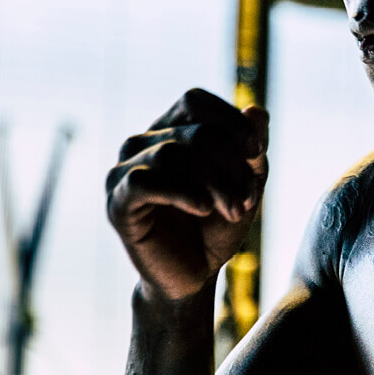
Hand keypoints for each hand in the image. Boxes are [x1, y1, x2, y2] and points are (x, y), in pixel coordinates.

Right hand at [106, 88, 268, 300]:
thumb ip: (253, 146)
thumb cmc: (218, 223)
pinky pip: (144, 181)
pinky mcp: (117, 202)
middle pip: (195, 132)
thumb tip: (256, 111)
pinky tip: (204, 209)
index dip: (229, 121)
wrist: (195, 273)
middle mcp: (143, 142)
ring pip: (173, 154)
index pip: (194, 101)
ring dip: (216, 183)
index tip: (256, 153)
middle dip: (232, 165)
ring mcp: (124, 170)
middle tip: (249, 199)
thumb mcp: (247, 182)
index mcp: (170, 128)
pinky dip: (182, 192)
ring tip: (235, 211)